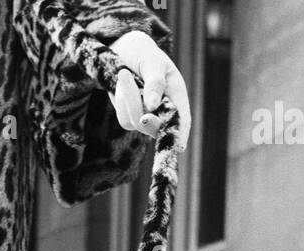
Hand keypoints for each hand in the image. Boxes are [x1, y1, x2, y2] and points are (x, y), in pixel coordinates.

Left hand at [107, 31, 191, 151]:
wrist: (123, 51)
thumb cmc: (143, 53)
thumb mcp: (151, 60)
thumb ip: (154, 82)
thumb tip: (153, 106)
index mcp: (176, 95)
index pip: (182, 120)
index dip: (181, 134)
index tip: (179, 147)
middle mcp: (164, 110)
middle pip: (158, 128)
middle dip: (149, 121)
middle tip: (144, 117)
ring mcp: (146, 117)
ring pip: (137, 122)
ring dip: (128, 97)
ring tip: (124, 73)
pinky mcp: (130, 119)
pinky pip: (125, 118)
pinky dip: (121, 100)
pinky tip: (122, 82)